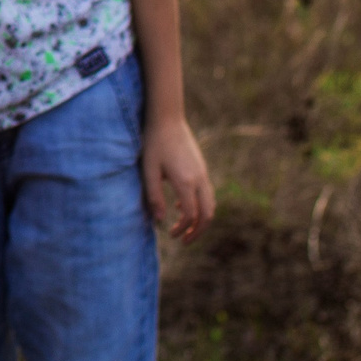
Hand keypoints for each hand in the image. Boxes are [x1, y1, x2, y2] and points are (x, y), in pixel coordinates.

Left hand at [143, 116, 215, 242]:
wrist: (167, 119)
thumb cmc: (154, 143)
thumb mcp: (149, 171)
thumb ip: (154, 197)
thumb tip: (160, 221)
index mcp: (185, 182)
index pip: (190, 215)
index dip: (182, 229)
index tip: (170, 235)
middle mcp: (199, 179)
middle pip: (208, 214)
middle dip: (198, 231)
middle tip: (184, 242)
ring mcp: (203, 173)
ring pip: (210, 204)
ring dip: (201, 220)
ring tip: (186, 229)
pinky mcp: (201, 168)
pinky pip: (206, 193)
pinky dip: (200, 206)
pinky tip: (181, 207)